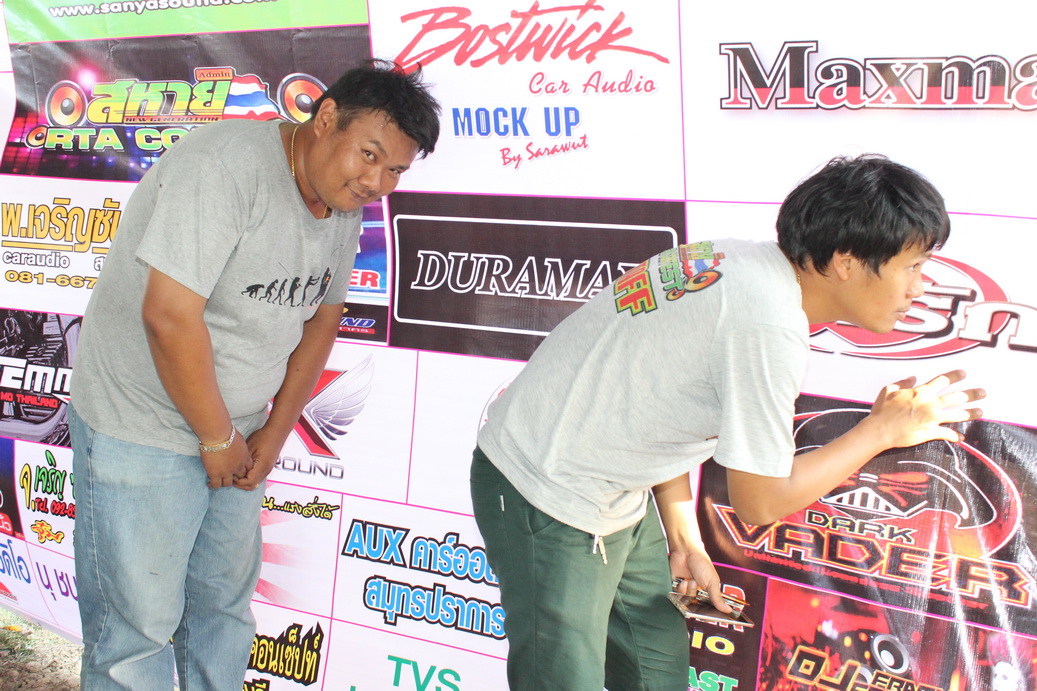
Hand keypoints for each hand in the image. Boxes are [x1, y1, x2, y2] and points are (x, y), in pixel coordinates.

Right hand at [200, 432, 251, 488]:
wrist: (218, 435)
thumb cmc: (226, 432)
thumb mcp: (239, 439)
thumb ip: (238, 446)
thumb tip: (234, 444)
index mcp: (244, 458)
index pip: (247, 469)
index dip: (242, 470)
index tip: (237, 470)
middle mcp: (238, 467)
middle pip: (239, 477)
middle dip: (235, 477)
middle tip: (227, 476)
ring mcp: (227, 472)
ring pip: (228, 484)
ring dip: (224, 482)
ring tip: (218, 481)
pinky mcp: (215, 474)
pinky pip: (216, 485)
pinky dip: (213, 485)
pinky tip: (210, 483)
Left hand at [233, 425, 285, 490]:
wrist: (277, 432)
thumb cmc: (263, 437)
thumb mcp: (250, 447)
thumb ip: (244, 461)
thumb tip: (235, 470)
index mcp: (262, 466)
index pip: (249, 482)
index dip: (238, 482)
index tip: (231, 474)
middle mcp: (266, 471)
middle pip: (252, 486)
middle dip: (240, 484)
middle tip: (232, 476)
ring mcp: (268, 470)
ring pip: (254, 483)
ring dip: (244, 481)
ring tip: (236, 473)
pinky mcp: (267, 467)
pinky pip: (257, 477)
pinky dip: (249, 478)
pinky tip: (243, 470)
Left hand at [668, 546, 731, 613]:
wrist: (686, 552)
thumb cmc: (701, 564)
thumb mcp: (712, 582)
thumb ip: (717, 598)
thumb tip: (728, 610)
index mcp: (708, 592)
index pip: (708, 607)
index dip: (707, 610)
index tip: (707, 609)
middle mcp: (697, 593)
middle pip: (696, 606)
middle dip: (696, 597)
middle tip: (698, 585)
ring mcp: (686, 591)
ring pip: (686, 602)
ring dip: (689, 591)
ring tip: (690, 580)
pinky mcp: (676, 588)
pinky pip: (677, 596)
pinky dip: (680, 589)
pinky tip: (683, 580)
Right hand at [865, 369, 984, 448]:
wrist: (879, 430)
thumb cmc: (882, 410)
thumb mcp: (888, 390)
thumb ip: (902, 383)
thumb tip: (912, 378)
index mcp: (921, 392)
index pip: (943, 380)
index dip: (955, 376)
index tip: (964, 374)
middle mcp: (930, 404)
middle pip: (957, 397)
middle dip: (972, 394)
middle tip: (983, 392)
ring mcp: (932, 418)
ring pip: (958, 414)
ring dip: (971, 413)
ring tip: (981, 412)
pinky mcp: (931, 432)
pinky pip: (948, 433)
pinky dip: (956, 436)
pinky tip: (962, 437)